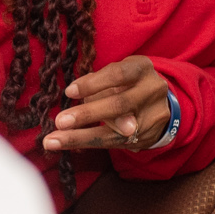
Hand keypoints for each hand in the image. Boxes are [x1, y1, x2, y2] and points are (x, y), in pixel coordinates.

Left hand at [44, 56, 169, 152]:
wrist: (161, 104)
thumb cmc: (129, 82)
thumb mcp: (118, 72)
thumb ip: (98, 81)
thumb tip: (75, 92)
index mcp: (142, 69)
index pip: (118, 75)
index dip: (93, 84)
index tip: (70, 92)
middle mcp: (152, 91)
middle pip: (119, 105)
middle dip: (88, 114)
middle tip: (60, 121)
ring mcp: (152, 117)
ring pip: (114, 131)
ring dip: (80, 137)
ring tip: (53, 140)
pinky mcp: (145, 138)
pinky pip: (113, 143)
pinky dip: (86, 143)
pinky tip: (64, 144)